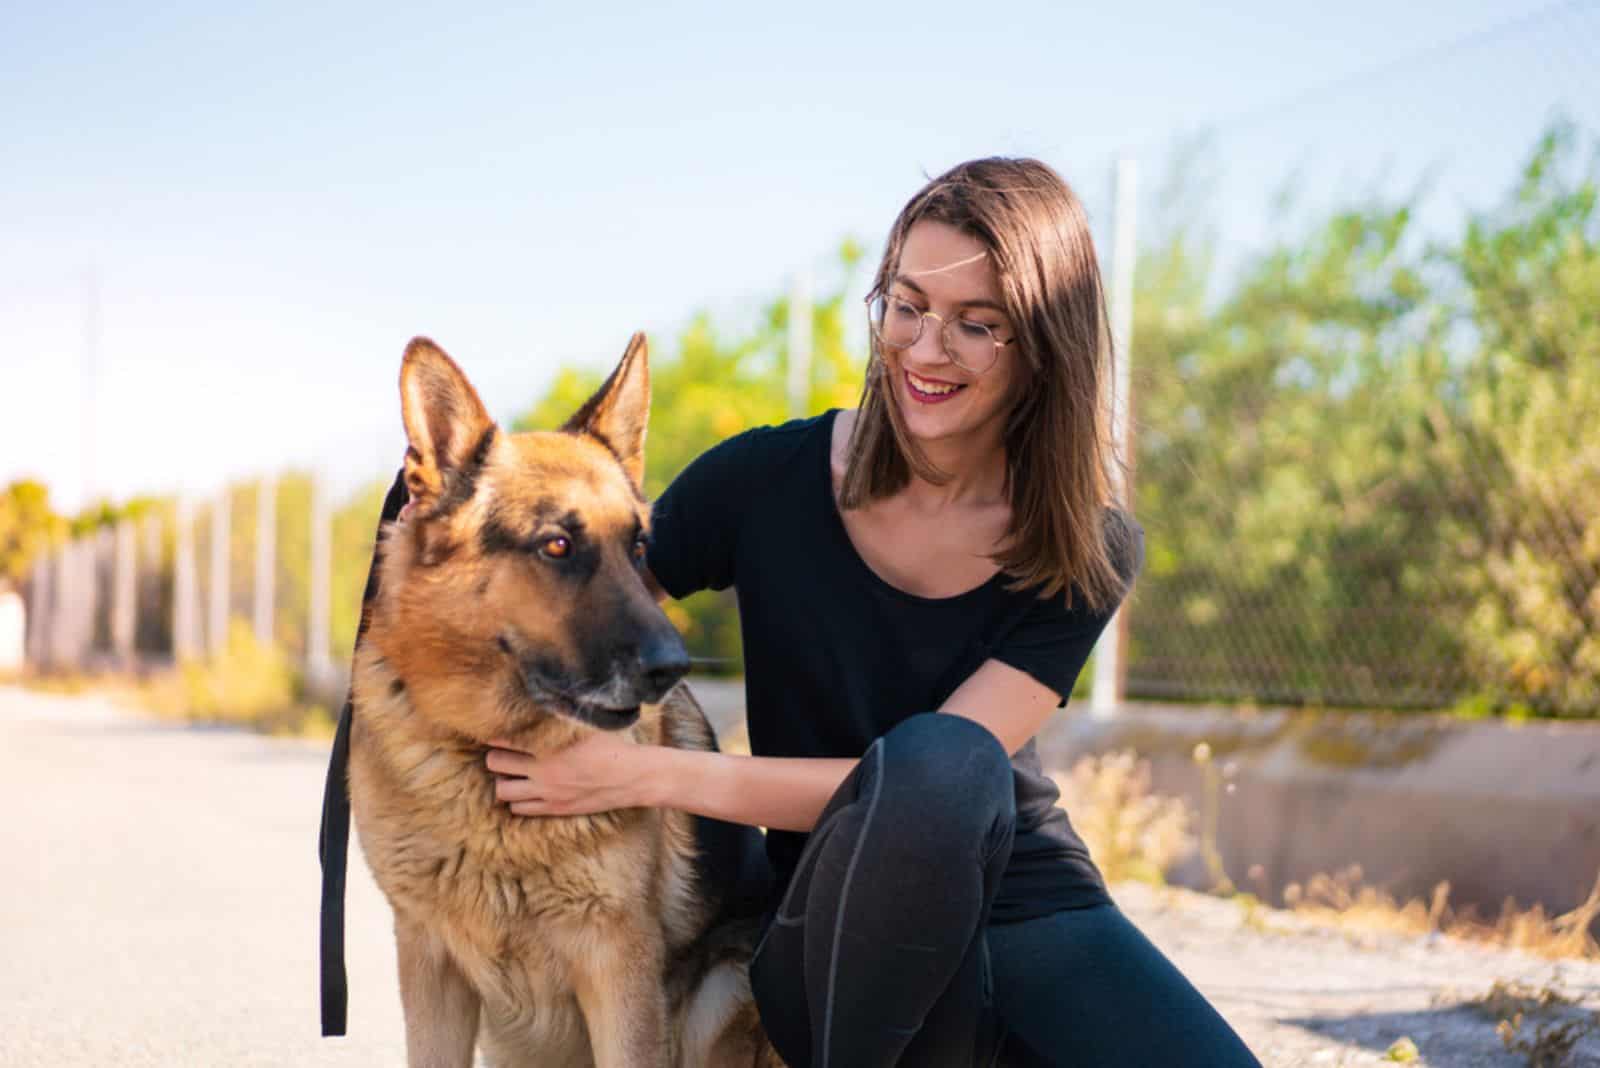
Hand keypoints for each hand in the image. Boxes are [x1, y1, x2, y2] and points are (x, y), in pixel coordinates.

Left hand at [485, 730, 650, 816]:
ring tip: (513, 773)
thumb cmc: (612, 746)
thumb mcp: (585, 726)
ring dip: (504, 780)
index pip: (503, 739)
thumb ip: (560, 717)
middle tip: (503, 752)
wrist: (631, 777)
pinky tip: (526, 789)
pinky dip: (517, 799)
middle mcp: (542, 771)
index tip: (496, 732)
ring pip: (503, 790)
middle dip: (495, 756)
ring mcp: (546, 792)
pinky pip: (519, 809)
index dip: (495, 735)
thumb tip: (544, 699)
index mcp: (548, 746)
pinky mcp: (554, 808)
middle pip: (495, 764)